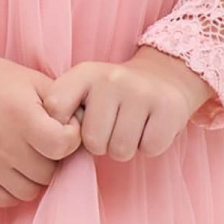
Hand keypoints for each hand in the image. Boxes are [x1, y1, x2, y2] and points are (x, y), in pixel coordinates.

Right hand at [0, 36, 84, 207]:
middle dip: (54, 159)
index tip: (65, 128)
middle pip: (49, 173)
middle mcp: (5, 145)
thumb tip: (87, 127)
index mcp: (22, 118)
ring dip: (36, 177)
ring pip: (30, 191)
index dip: (71, 139)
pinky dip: (15, 189)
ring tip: (30, 156)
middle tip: (46, 142)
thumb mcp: (34, 81)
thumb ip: (63, 104)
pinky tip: (14, 169)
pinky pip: (7, 199)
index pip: (62, 146)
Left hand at [39, 46, 214, 160]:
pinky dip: (148, 146)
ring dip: (124, 148)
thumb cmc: (113, 96)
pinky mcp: (168, 108)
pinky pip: (149, 149)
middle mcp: (112, 78)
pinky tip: (149, 128)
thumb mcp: (84, 91)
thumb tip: (56, 143)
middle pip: (93, 141)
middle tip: (113, 127)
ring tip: (130, 128)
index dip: (62, 129)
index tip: (76, 127)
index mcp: (85, 73)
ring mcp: (142, 91)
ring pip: (121, 150)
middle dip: (102, 144)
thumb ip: (64, 110)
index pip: (55, 107)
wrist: (164, 77)